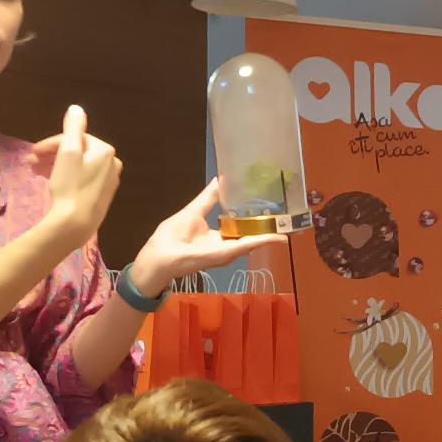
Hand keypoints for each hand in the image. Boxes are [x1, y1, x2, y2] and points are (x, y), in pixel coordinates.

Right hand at [43, 106, 120, 246]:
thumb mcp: (68, 152)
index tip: (32, 152)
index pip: (75, 139)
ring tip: (35, 173)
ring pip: (77, 167)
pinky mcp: (101, 197)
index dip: (51, 143)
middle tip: (31, 163)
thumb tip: (76, 108)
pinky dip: (65, 177)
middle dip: (51, 155)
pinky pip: (81, 180)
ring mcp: (108, 182)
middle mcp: (112, 165)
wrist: (75, 223)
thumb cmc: (70, 185)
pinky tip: (51, 184)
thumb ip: (73, 128)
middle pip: (76, 153)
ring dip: (55, 166)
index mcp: (105, 151)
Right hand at [130, 180, 286, 294]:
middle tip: (280, 210)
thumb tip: (220, 180)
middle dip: (264, 227)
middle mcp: (226, 252)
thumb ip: (206, 199)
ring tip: (268, 208)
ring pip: (242, 238)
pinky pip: (232, 236)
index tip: (285, 234)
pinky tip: (244, 213)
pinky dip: (240, 225)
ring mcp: (221, 250)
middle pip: (251, 239)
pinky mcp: (214, 246)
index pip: (251, 242)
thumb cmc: (171, 244)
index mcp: (223, 250)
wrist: (155, 262)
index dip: (268, 237)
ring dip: (254, 226)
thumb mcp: (190, 217)